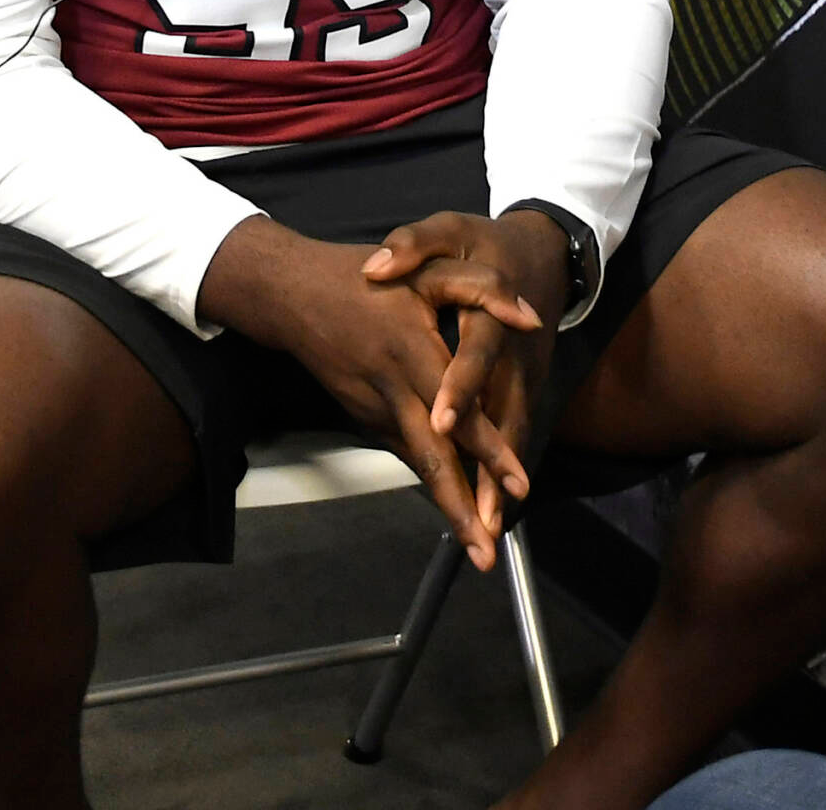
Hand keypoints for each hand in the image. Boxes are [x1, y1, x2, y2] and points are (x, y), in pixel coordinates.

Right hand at [197, 217, 538, 567]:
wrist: (294, 295)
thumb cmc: (369, 279)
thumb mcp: (429, 270)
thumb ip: (484, 290)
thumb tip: (532, 319)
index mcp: (414, 356)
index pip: (459, 415)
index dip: (489, 452)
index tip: (519, 487)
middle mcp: (393, 393)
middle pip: (432, 461)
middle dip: (461, 511)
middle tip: (487, 554)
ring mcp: (373, 410)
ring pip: (417, 465)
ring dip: (447, 506)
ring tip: (477, 546)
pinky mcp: (364, 417)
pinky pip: (405, 451)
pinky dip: (431, 479)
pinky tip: (456, 505)